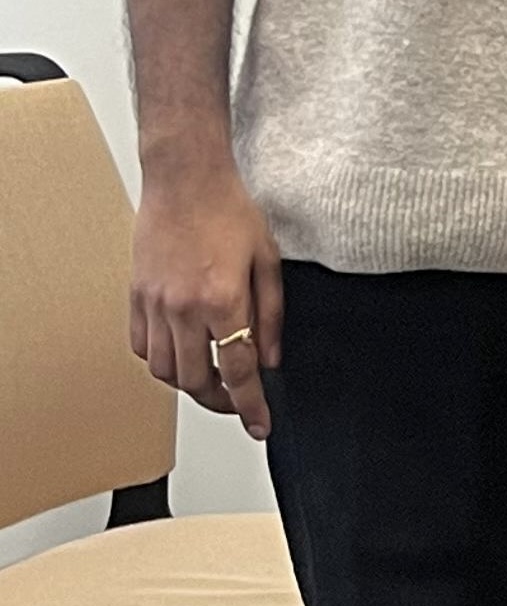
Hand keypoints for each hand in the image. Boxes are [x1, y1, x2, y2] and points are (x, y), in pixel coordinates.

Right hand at [128, 152, 283, 439]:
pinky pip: (143, 348)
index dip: (251, 405)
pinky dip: (162, 361)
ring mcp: (154, 304)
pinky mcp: (135, 297)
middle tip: (239, 401)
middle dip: (220, 401)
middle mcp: (183, 308)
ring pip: (165, 371)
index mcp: (223, 300)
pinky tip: (182, 353)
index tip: (260, 425)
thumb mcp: (267, 263)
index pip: (238, 371)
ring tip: (213, 379)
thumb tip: (270, 360)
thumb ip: (271, 316)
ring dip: (190, 384)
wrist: (185, 180)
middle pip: (196, 381)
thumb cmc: (229, 212)